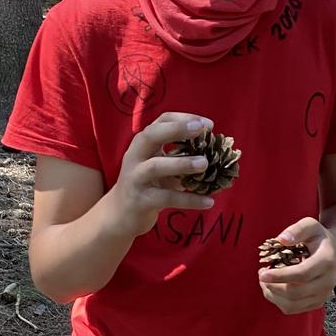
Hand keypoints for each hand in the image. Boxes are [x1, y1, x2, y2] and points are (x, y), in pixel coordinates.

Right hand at [106, 113, 217, 237]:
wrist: (119, 215)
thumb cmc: (146, 186)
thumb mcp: (160, 167)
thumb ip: (179, 157)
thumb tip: (215, 155)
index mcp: (142, 144)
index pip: (161, 122)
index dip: (184, 119)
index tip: (207, 124)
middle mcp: (135, 157)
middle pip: (151, 136)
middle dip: (176, 130)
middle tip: (202, 131)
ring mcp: (135, 178)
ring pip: (156, 166)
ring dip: (182, 163)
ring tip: (205, 163)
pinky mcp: (140, 201)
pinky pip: (166, 198)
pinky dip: (189, 199)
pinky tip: (209, 201)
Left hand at [259, 218, 335, 313]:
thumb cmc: (319, 238)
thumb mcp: (311, 225)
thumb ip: (297, 230)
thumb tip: (282, 239)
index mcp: (327, 261)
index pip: (302, 274)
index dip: (280, 276)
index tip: (263, 273)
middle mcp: (328, 281)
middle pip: (296, 293)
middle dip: (273, 286)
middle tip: (261, 274)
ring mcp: (323, 295)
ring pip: (292, 305)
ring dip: (272, 295)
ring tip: (264, 282)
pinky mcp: (317, 303)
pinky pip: (293, 309)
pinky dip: (278, 301)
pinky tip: (273, 288)